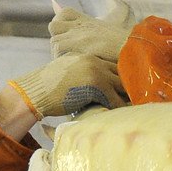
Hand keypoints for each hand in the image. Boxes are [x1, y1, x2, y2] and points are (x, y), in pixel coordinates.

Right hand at [7, 53, 127, 119]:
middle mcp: (94, 60)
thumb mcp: (67, 72)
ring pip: (122, 84)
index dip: (122, 76)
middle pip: (121, 72)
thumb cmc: (48, 88)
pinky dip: (119, 108)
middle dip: (129, 86)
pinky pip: (115, 98)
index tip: (129, 88)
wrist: (34, 92)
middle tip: (137, 99)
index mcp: (87, 56)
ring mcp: (96, 71)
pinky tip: (122, 114)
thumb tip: (93, 86)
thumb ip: (82, 73)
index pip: (113, 63)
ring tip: (134, 108)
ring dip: (127, 97)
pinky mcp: (96, 85)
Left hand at [48, 0, 136, 62]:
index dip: (61, 23)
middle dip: (57, 39)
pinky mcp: (77, 46)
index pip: (64, 13)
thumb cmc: (129, 40)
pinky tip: (71, 67)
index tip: (67, 35)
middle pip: (53, 25)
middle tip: (65, 52)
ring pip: (54, 41)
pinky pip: (58, 50)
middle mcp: (80, 26)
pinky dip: (61, 59)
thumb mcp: (122, 20)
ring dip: (58, 53)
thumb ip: (119, 8)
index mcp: (88, 21)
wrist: (133, 48)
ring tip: (68, 63)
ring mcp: (78, 35)